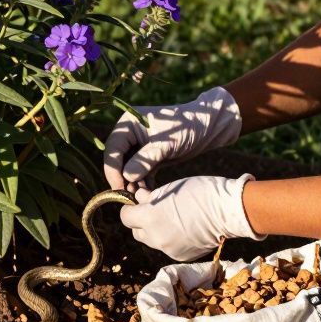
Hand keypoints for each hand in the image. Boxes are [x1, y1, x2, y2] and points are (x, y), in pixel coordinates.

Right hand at [102, 86, 242, 191]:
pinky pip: (140, 173)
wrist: (208, 127)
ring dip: (133, 184)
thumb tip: (126, 176)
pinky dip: (143, 184)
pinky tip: (149, 195)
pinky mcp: (149, 158)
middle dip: (122, 178)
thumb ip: (145, 159)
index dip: (112, 168)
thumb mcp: (166, 144)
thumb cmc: (187, 128)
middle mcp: (130, 134)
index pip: (113, 148)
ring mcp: (138, 146)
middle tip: (129, 197)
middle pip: (118, 160)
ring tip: (141, 198)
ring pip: (128, 169)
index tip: (119, 187)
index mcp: (129, 123)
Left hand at [119, 174, 264, 260]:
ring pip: (151, 241)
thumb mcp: (169, 189)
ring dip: (155, 230)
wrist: (229, 211)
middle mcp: (156, 238)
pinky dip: (170, 238)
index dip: (130, 207)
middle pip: (136, 231)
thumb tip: (138, 200)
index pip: (125, 217)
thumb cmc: (200, 193)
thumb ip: (149, 197)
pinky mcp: (181, 256)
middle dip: (141, 221)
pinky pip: (168, 247)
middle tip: (154, 209)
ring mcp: (169, 250)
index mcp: (150, 218)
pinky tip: (185, 227)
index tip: (138, 201)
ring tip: (171, 217)